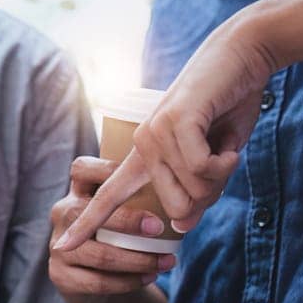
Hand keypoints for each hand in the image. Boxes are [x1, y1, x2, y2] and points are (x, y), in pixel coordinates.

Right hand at [49, 156, 176, 302]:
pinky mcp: (60, 275)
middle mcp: (62, 213)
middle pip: (87, 213)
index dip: (106, 170)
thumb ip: (144, 194)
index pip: (81, 169)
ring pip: (98, 254)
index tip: (142, 176)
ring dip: (137, 261)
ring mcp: (58, 246)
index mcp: (77, 191)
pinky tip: (149, 278)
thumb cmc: (118, 232)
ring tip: (166, 262)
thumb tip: (191, 192)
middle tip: (159, 228)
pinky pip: (97, 282)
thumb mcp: (124, 206)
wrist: (91, 276)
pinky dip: (129, 282)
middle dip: (128, 221)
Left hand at [56, 14, 276, 250]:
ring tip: (225, 148)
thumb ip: (196, 191)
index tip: (59, 248)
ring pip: (191, 190)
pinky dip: (224, 164)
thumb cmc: (230, 107)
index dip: (86, 224)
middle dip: (208, 197)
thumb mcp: (214, 160)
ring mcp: (155, 132)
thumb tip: (180, 227)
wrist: (243, 55)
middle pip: (174, 208)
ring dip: (220, 176)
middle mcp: (141, 145)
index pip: (107, 197)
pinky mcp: (175, 122)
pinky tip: (230, 146)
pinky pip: (201, 168)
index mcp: (143, 156)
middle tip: (223, 166)